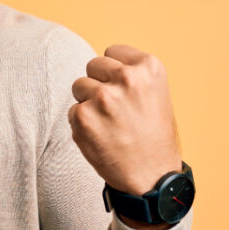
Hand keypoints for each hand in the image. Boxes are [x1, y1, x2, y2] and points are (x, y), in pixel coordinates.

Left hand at [68, 44, 182, 201]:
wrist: (152, 177)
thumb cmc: (153, 136)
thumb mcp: (155, 94)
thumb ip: (131, 73)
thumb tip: (99, 65)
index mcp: (149, 67)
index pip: (112, 52)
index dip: (114, 73)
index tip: (125, 92)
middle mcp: (127, 78)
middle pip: (92, 65)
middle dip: (99, 84)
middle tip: (116, 111)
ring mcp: (103, 97)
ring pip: (79, 86)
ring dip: (89, 103)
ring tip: (110, 124)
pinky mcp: (83, 117)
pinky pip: (73, 111)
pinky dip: (82, 124)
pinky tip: (102, 137)